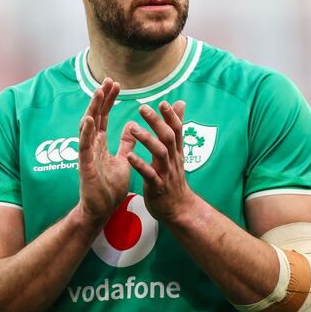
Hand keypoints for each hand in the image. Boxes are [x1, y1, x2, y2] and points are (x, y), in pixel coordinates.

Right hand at [77, 78, 136, 225]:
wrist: (102, 210)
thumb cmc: (109, 187)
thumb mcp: (123, 160)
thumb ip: (126, 144)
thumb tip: (130, 126)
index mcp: (100, 143)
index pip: (104, 116)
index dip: (108, 100)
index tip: (115, 84)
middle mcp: (92, 145)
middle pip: (95, 116)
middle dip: (101, 98)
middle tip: (107, 79)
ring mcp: (87, 154)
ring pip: (87, 127)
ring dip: (93, 109)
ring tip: (98, 92)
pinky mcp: (85, 166)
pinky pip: (84, 146)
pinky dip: (86, 132)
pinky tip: (89, 119)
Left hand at [127, 101, 194, 222]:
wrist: (179, 209)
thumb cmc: (174, 178)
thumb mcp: (177, 152)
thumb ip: (177, 128)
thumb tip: (181, 103)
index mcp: (176, 151)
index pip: (177, 129)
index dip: (171, 116)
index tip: (162, 102)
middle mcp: (173, 159)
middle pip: (168, 137)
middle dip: (157, 122)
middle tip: (143, 108)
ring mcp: (166, 173)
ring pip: (160, 153)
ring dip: (147, 140)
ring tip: (133, 129)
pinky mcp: (157, 186)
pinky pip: (149, 174)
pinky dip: (140, 165)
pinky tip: (129, 156)